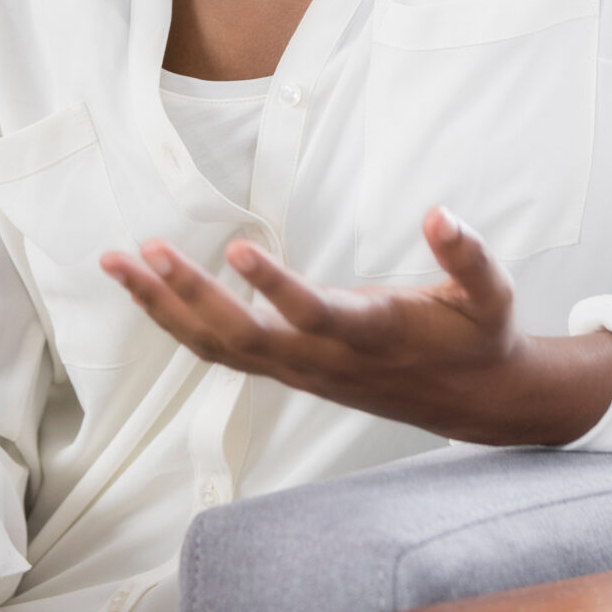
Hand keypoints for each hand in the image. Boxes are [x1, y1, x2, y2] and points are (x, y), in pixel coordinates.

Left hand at [99, 207, 611, 446]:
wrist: (473, 399)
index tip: (235, 245)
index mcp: (374, 335)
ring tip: (118, 262)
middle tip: (142, 250)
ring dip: (164, 308)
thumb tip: (440, 212)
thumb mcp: (492, 293)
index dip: (274, 285)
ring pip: (219, 349)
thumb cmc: (477, 335)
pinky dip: (178, 321)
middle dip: (188, 295)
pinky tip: (146, 289)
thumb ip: (467, 254)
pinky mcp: (289, 370)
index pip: (314, 315)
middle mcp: (326, 360)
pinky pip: (221, 352)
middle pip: (242, 338)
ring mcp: (301, 371)